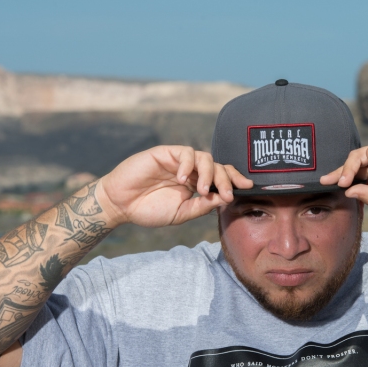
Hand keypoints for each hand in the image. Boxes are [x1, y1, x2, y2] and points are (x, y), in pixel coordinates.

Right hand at [96, 146, 252, 227]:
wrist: (120, 205)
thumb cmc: (149, 210)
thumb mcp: (181, 214)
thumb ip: (202, 206)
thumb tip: (225, 199)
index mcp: (196, 185)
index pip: (221, 177)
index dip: (235, 180)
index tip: (247, 188)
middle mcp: (191, 171)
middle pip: (217, 166)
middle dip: (227, 179)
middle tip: (227, 194)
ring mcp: (179, 161)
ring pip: (205, 157)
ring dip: (209, 174)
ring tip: (201, 191)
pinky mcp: (165, 153)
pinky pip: (185, 152)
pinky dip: (188, 165)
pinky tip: (183, 180)